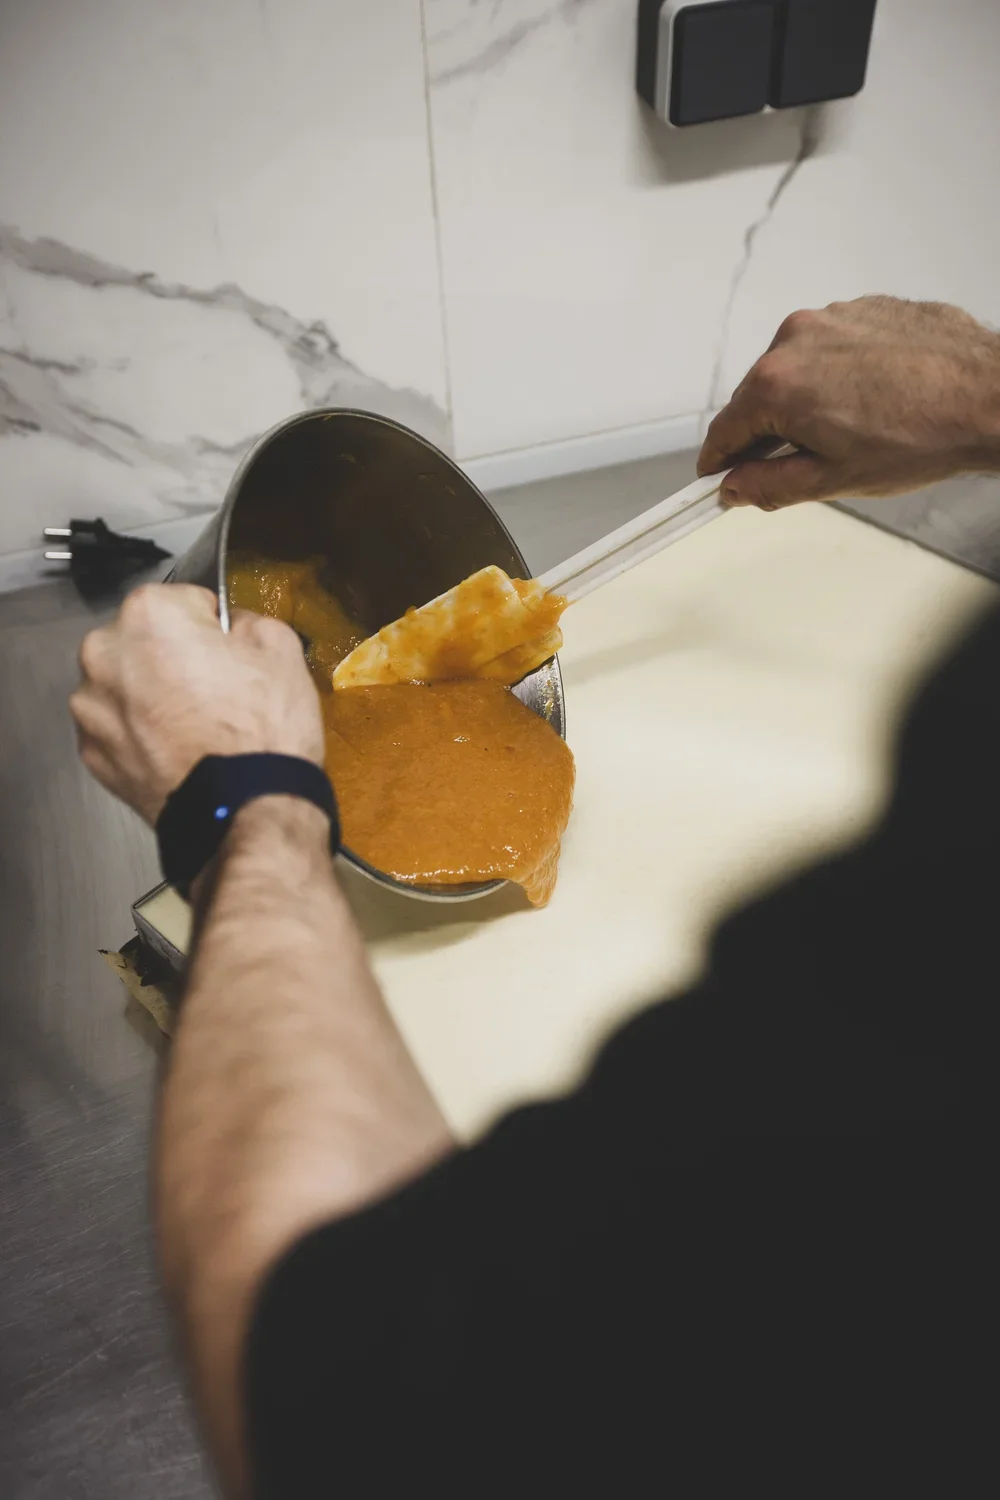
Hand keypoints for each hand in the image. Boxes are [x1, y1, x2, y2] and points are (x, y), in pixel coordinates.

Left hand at [71, 584, 323, 825]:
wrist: (247, 811)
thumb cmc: (262, 732)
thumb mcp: (280, 648)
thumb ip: (246, 620)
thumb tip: (231, 629)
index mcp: (148, 615)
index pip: (184, 601)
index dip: (213, 627)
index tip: (230, 654)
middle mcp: (104, 656)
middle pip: (144, 641)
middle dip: (173, 658)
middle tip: (216, 691)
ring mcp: (93, 710)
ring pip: (126, 686)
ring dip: (152, 697)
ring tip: (197, 727)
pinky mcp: (94, 756)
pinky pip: (120, 729)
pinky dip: (142, 735)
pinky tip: (180, 751)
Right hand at [698, 296, 999, 509]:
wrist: (989, 396)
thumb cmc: (923, 436)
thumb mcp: (833, 480)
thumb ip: (769, 486)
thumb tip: (736, 488)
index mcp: (778, 385)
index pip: (724, 430)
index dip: (719, 462)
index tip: (716, 477)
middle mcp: (795, 340)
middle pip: (758, 396)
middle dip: (771, 431)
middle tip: (803, 463)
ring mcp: (832, 317)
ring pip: (797, 370)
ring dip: (809, 400)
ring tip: (854, 429)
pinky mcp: (864, 309)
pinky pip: (833, 347)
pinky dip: (841, 374)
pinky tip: (875, 400)